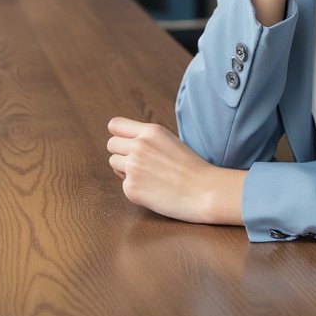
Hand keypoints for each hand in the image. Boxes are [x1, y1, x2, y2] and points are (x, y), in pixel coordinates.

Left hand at [107, 117, 245, 224]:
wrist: (204, 191)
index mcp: (150, 131)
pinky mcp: (131, 188)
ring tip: (148, 175)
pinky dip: (134, 187)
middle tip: (139, 162)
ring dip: (125, 169)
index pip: (115, 125)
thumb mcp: (169, 140)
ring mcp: (133, 167)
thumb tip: (122, 141)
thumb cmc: (190, 166)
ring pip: (114, 163)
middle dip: (121, 153)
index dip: (119, 134)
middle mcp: (139, 146)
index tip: (126, 142)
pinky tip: (152, 189)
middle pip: (111, 144)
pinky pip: (123, 184)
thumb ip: (146, 137)